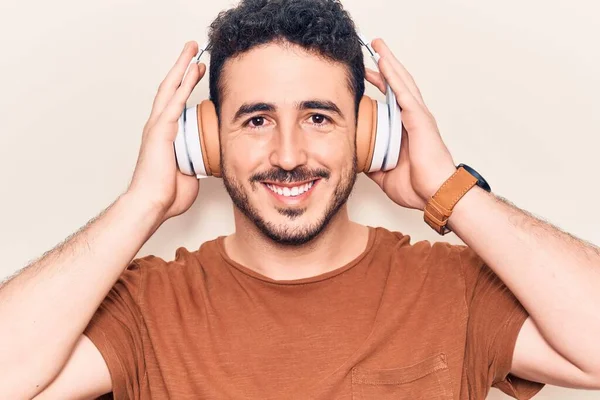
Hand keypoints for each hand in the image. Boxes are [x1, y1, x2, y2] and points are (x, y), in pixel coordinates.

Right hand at [126, 41, 205, 220]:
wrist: (152, 205)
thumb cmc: (167, 194)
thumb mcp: (191, 173)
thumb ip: (200, 161)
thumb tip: (211, 160)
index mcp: (165, 135)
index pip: (175, 103)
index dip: (185, 85)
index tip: (197, 71)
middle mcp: (158, 126)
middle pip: (170, 89)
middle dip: (182, 67)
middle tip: (193, 49)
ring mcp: (157, 126)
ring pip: (170, 89)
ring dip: (182, 67)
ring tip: (193, 49)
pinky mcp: (160, 131)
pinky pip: (173, 102)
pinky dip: (183, 84)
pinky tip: (192, 69)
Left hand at [365, 38, 456, 210]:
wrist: (435, 194)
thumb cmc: (418, 186)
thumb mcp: (384, 174)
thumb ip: (372, 163)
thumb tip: (357, 159)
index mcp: (406, 129)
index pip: (391, 99)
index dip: (379, 84)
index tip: (365, 75)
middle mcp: (413, 118)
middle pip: (398, 85)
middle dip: (384, 66)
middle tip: (372, 48)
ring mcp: (418, 116)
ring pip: (402, 82)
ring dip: (389, 63)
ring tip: (378, 45)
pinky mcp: (420, 119)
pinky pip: (405, 93)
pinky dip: (394, 77)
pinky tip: (385, 64)